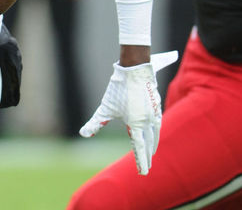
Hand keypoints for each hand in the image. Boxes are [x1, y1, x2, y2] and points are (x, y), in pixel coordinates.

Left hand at [79, 50, 178, 174]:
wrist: (134, 69)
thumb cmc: (118, 88)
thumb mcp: (105, 108)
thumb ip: (95, 122)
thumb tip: (83, 134)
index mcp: (136, 124)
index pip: (139, 148)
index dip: (141, 161)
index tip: (143, 172)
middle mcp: (147, 121)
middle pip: (149, 143)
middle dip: (148, 156)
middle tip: (148, 165)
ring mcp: (155, 112)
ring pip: (156, 133)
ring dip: (154, 143)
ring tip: (152, 152)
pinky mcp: (157, 104)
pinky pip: (158, 122)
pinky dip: (156, 130)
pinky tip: (154, 131)